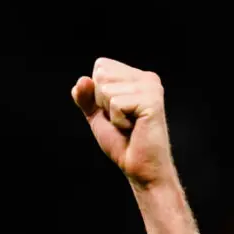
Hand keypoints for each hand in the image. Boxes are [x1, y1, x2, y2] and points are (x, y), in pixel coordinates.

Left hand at [72, 58, 175, 188]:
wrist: (138, 167)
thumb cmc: (121, 142)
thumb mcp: (97, 115)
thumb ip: (86, 97)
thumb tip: (81, 80)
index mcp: (137, 77)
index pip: (101, 66)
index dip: (97, 94)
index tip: (115, 112)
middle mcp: (147, 78)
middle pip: (102, 75)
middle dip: (102, 103)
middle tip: (122, 121)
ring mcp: (151, 88)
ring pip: (107, 89)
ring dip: (111, 114)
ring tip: (129, 125)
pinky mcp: (152, 101)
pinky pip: (116, 104)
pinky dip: (118, 121)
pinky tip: (133, 128)